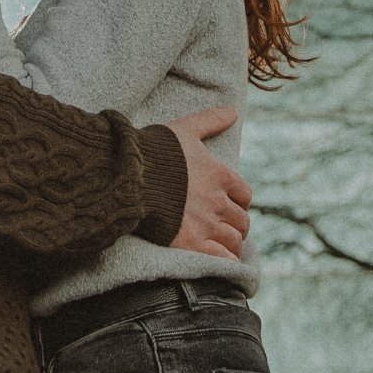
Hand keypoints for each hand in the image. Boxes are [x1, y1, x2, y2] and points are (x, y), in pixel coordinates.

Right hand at [164, 106, 251, 259]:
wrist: (127, 176)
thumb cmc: (154, 151)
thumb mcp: (185, 130)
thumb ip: (210, 120)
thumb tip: (233, 111)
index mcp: (220, 175)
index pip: (244, 194)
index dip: (238, 201)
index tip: (228, 205)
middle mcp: (217, 201)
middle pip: (241, 220)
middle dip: (235, 224)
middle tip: (224, 228)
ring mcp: (205, 224)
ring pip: (234, 240)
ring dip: (229, 243)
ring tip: (219, 245)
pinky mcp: (190, 244)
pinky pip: (221, 259)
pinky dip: (224, 261)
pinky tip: (217, 260)